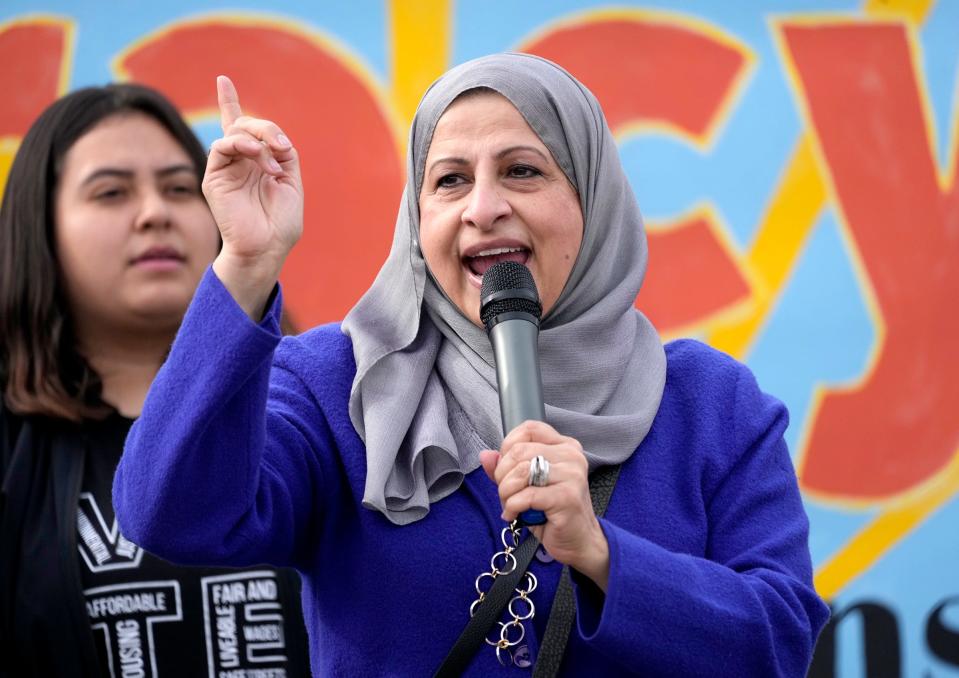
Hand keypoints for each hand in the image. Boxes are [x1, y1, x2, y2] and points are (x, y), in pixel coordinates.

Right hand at [205, 75, 302, 317]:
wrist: (268, 248)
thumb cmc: (281, 223)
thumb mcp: (292, 182)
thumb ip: (283, 154)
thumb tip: (272, 138)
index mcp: (256, 163)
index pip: (241, 128)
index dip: (230, 103)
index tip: (222, 80)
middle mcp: (239, 163)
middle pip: (246, 125)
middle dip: (268, 129)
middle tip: (282, 148)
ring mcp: (225, 169)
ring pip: (235, 132)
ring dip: (258, 139)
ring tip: (272, 162)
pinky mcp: (214, 178)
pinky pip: (221, 147)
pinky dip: (240, 145)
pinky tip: (255, 156)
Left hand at [479, 421, 609, 590]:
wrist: (579, 541)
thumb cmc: (553, 512)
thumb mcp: (527, 486)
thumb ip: (507, 468)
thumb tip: (486, 455)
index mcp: (565, 446)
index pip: (529, 429)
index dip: (508, 446)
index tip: (506, 469)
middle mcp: (571, 456)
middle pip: (520, 451)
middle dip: (503, 475)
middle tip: (506, 493)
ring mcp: (572, 475)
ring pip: (521, 471)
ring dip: (506, 492)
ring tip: (510, 504)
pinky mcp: (567, 497)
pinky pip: (527, 495)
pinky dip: (512, 506)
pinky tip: (514, 515)